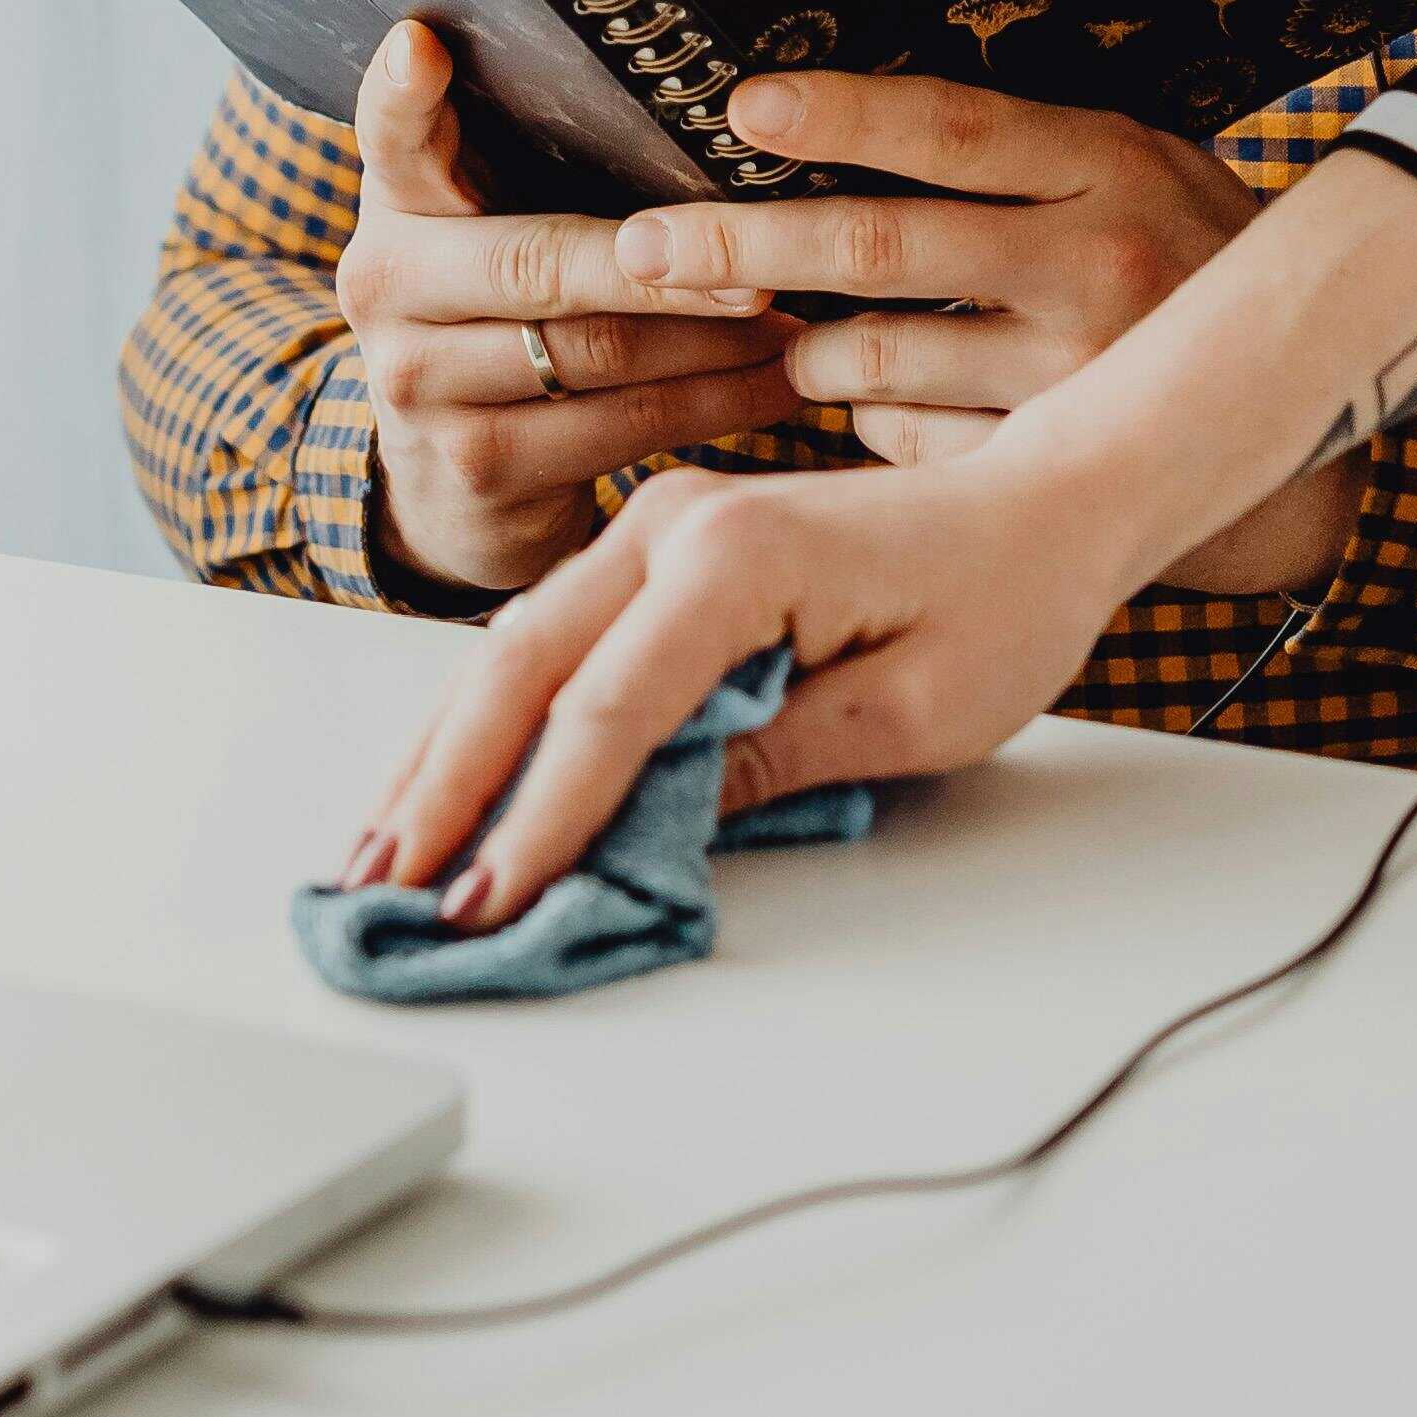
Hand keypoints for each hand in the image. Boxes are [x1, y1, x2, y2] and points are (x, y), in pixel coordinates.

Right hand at [331, 21, 801, 592]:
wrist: (451, 482)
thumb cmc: (508, 315)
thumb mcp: (492, 229)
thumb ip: (536, 160)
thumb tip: (706, 85)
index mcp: (396, 206)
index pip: (389, 134)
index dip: (402, 93)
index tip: (424, 45)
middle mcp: (384, 287)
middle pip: (539, 263)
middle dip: (668, 266)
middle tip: (776, 255)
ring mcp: (418, 384)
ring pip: (595, 353)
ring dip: (715, 340)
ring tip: (801, 319)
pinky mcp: (475, 465)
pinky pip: (619, 430)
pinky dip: (714, 405)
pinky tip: (777, 384)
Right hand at [337, 450, 1148, 923]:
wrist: (1040, 509)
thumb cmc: (1003, 600)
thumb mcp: (914, 714)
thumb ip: (772, 764)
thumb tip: (648, 832)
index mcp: (740, 555)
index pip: (610, 708)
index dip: (542, 819)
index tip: (488, 907)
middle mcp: (673, 523)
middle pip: (522, 665)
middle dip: (446, 788)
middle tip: (383, 894)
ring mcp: (653, 527)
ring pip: (511, 648)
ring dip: (443, 755)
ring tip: (376, 859)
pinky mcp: (653, 551)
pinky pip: (547, 640)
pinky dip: (488, 719)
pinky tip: (442, 787)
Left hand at [612, 75, 1352, 592]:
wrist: (1307, 400)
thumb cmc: (1191, 256)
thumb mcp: (1136, 165)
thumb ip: (1019, 150)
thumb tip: (833, 115)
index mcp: (1107, 164)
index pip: (948, 129)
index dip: (838, 117)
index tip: (738, 107)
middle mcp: (1093, 262)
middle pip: (875, 248)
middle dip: (737, 246)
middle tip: (642, 249)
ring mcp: (1073, 373)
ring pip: (873, 360)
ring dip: (803, 356)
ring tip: (791, 348)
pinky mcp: (1051, 463)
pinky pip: (907, 441)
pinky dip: (871, 425)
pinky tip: (882, 410)